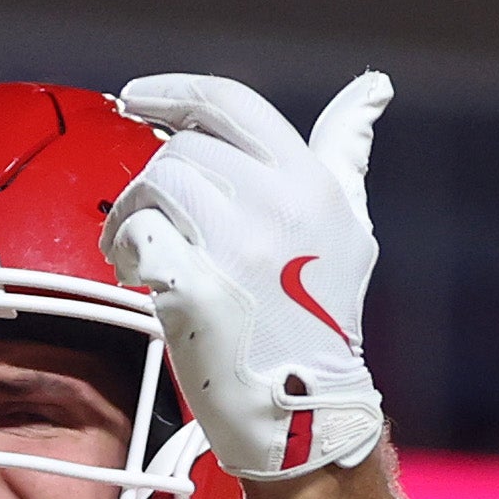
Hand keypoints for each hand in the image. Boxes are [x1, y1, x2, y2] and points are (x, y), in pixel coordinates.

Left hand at [101, 72, 391, 482]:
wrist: (303, 409)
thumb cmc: (318, 320)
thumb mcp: (348, 227)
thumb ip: (345, 153)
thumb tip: (373, 89)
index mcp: (310, 182)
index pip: (229, 102)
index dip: (174, 92)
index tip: (136, 97)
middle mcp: (278, 205)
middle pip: (181, 149)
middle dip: (152, 182)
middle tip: (145, 220)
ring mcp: (238, 247)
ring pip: (153, 186)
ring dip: (130, 216)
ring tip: (137, 253)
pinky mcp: (198, 288)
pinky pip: (139, 235)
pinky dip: (126, 250)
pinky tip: (136, 274)